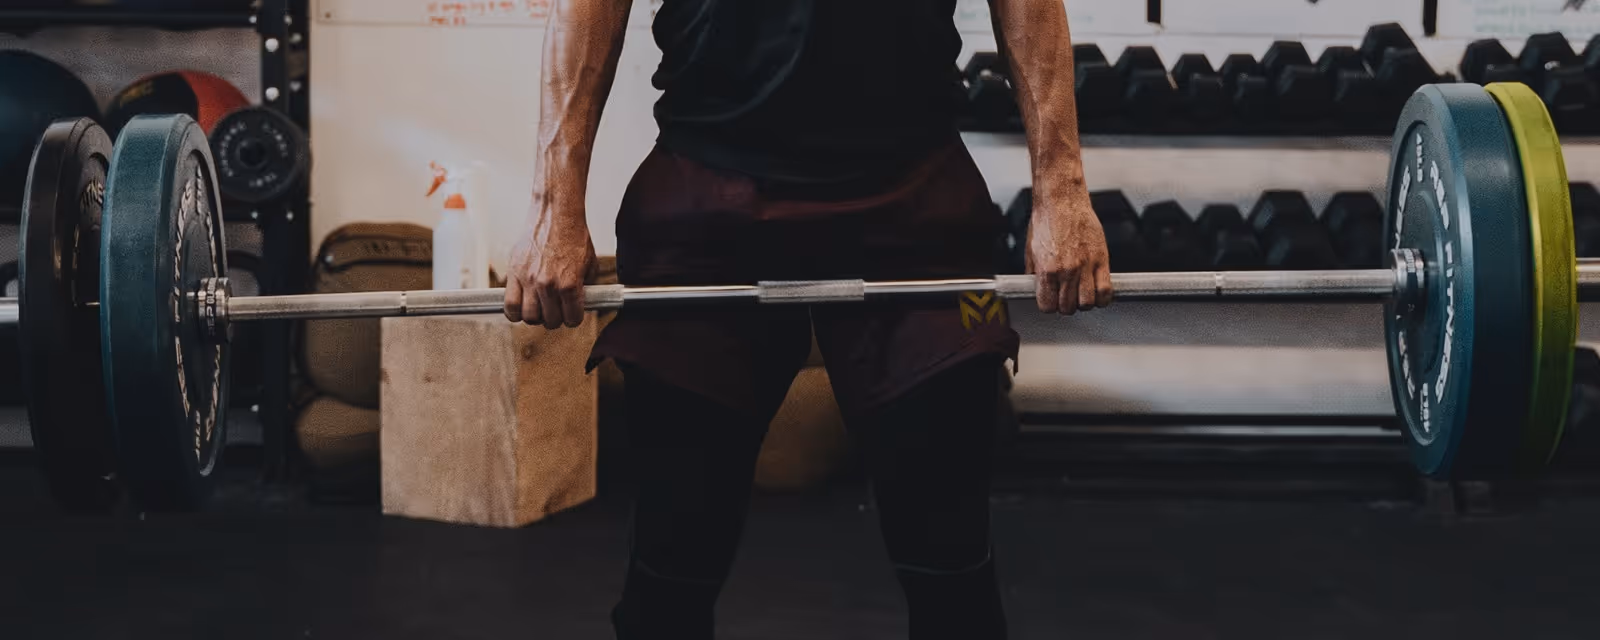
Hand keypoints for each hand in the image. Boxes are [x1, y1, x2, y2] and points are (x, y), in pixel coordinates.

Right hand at [503, 217, 597, 328]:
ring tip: (539, 307)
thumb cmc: (573, 237)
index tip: (572, 314)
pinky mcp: (513, 273)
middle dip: (555, 318)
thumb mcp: (590, 265)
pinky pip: (509, 305)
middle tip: (556, 310)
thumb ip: (585, 289)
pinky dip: (514, 312)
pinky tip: (522, 307)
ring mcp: (529, 280)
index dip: (574, 318)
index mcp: (570, 284)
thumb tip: (580, 305)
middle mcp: (548, 285)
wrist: (556, 215)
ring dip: (535, 316)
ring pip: (528, 316)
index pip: (572, 319)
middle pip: (549, 321)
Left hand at [1026, 192, 1112, 314]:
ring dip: (1084, 303)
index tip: (1051, 301)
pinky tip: (1098, 293)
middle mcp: (1067, 271)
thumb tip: (1033, 286)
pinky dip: (1103, 297)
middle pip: (1069, 308)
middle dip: (1066, 306)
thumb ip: (1034, 272)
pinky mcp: (1101, 259)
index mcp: (1047, 270)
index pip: (1048, 306)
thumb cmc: (1047, 220)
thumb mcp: (1031, 249)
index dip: (1049, 306)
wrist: (1062, 199)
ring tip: (1081, 294)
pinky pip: (1106, 289)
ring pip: (1088, 302)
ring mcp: (1086, 266)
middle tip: (1066, 296)